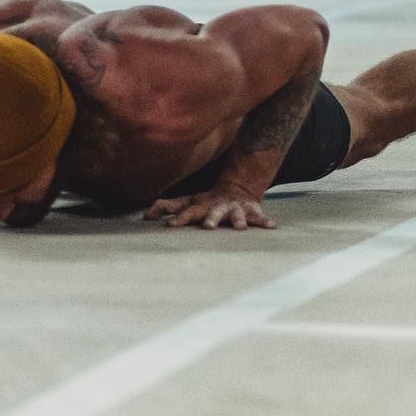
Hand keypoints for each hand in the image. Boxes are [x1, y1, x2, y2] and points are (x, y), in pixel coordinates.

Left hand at [144, 184, 275, 230]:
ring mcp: (234, 209)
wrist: (237, 187)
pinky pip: (259, 217)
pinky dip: (265, 222)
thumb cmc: (206, 200)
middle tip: (207, 227)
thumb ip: (168, 207)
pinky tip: (272, 227)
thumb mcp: (188, 201)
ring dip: (237, 220)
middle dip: (210, 219)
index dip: (179, 218)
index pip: (187, 211)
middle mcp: (217, 206)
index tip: (170, 226)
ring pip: (235, 215)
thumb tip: (144, 215)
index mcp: (201, 205)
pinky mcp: (251, 211)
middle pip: (211, 213)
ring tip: (239, 228)